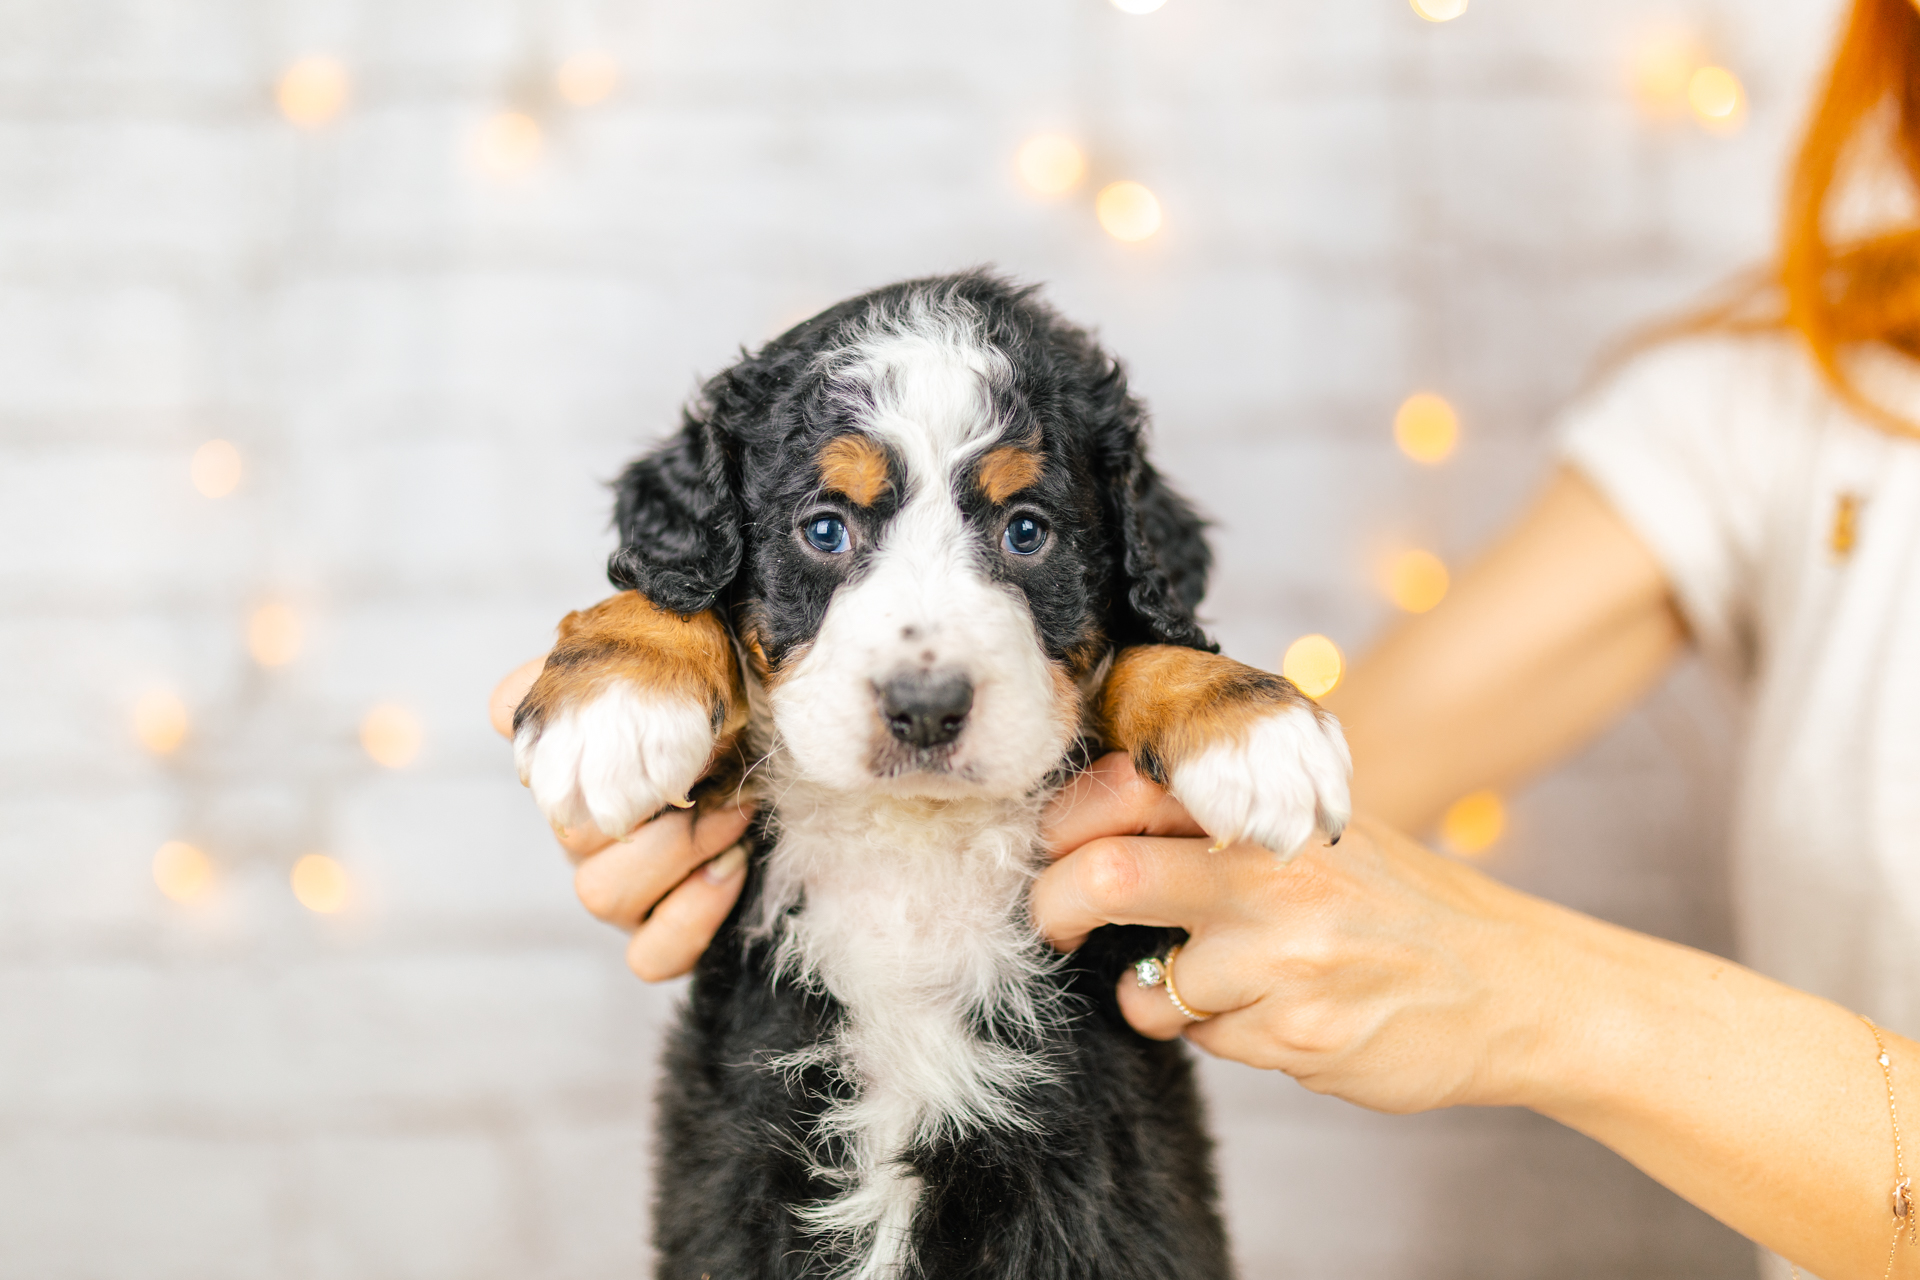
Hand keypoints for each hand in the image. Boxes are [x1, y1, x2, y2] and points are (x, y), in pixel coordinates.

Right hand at [491, 656, 752, 979]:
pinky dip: (690, 917)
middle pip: (569, 831)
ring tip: (733, 818)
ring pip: (601, 897)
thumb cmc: (736, 703)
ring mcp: (623, 888)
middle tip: (716, 772)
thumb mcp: (682, 655)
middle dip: (649, 798)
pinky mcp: (664, 937)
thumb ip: (601, 660)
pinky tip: (730, 870)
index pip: (520, 724)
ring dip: (677, 854)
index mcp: (580, 749)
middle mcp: (589, 825)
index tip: (637, 713)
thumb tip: (526, 698)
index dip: (561, 726)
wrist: (801, 761)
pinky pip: (649, 957)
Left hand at [1033, 753, 1556, 1114]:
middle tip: (1054, 920)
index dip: (1068, 818)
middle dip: (1055, 905)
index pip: (1133, 785)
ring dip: (1163, 994)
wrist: (1512, 985)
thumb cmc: (1396, 901)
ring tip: (1228, 979)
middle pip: (1110, 876)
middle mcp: (1277, 869)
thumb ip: (1224, 804)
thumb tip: (1095, 798)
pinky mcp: (1296, 1033)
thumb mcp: (1321, 822)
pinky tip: (1285, 1011)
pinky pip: (1206, 1040)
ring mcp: (1286, 956)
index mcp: (1277, 802)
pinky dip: (1223, 1032)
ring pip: (1151, 986)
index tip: (1051, 844)